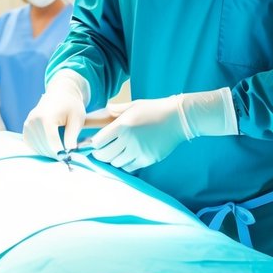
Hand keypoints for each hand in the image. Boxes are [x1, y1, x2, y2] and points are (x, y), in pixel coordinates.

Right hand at [23, 70, 89, 157]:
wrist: (61, 93)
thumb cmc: (71, 106)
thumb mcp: (77, 119)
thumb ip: (72, 136)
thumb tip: (69, 152)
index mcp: (47, 118)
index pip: (52, 143)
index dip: (61, 153)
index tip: (68, 158)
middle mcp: (34, 120)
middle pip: (44, 147)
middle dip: (55, 154)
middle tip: (66, 156)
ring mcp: (28, 123)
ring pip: (37, 147)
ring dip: (48, 152)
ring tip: (60, 150)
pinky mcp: (26, 126)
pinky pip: (31, 144)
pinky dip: (40, 148)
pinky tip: (50, 146)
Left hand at [90, 88, 236, 171]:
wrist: (178, 119)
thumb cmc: (154, 109)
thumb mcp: (134, 105)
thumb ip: (116, 110)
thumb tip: (102, 110)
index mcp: (123, 125)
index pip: (98, 141)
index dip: (93, 144)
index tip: (94, 143)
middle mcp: (129, 140)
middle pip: (104, 155)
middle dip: (100, 154)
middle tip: (101, 150)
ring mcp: (139, 151)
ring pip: (116, 163)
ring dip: (113, 159)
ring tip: (116, 152)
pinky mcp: (148, 159)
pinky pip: (129, 167)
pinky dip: (125, 163)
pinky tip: (128, 156)